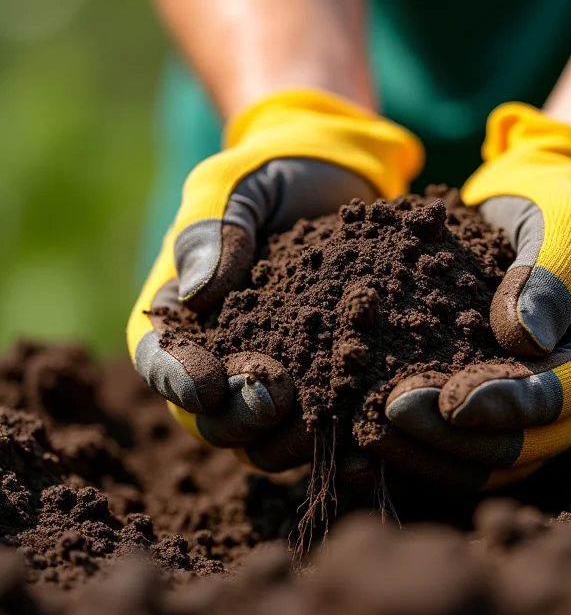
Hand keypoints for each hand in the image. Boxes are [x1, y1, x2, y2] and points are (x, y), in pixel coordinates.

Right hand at [127, 90, 421, 469]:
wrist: (337, 176)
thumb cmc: (273, 174)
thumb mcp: (234, 185)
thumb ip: (211, 230)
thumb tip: (194, 292)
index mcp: (181, 313)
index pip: (159, 359)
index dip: (176, 378)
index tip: (207, 383)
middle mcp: (222, 356)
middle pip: (210, 415)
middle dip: (238, 415)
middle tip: (276, 397)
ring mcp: (276, 374)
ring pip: (265, 436)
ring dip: (288, 440)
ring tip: (325, 426)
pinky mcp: (326, 380)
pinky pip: (324, 423)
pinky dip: (341, 436)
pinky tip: (367, 435)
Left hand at [372, 104, 570, 489]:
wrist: (541, 208)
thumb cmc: (558, 207)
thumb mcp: (568, 223)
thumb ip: (552, 274)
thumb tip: (525, 339)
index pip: (560, 398)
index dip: (505, 407)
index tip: (447, 402)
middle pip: (523, 445)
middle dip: (455, 438)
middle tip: (388, 416)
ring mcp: (542, 413)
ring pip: (492, 461)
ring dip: (433, 455)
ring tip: (369, 437)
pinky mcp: (501, 409)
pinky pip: (468, 448)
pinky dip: (425, 450)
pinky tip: (374, 443)